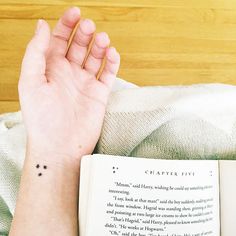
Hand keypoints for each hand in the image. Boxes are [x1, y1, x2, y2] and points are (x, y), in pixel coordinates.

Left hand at [18, 7, 119, 162]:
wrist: (60, 147)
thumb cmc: (42, 120)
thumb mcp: (30, 82)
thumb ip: (35, 53)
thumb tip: (41, 26)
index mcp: (50, 69)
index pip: (58, 40)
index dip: (66, 24)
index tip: (75, 13)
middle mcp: (68, 74)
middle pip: (79, 46)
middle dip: (84, 34)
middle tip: (89, 28)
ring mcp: (85, 84)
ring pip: (95, 58)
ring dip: (99, 46)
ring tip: (102, 40)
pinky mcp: (99, 94)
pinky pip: (108, 74)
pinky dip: (112, 63)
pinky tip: (112, 54)